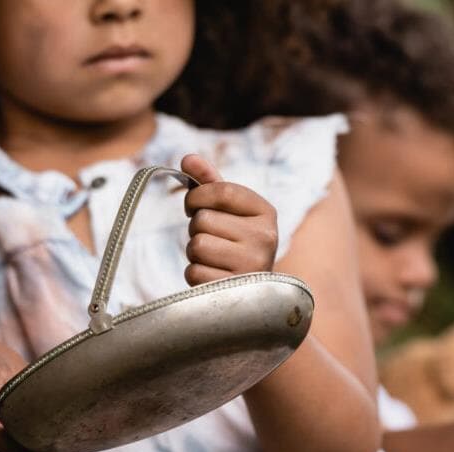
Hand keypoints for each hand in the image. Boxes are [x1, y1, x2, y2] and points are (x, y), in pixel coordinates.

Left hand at [181, 154, 278, 284]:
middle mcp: (265, 238)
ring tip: (214, 259)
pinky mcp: (234, 290)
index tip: (192, 206)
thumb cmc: (237, 244)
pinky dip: (196, 275)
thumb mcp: (230, 212)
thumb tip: (187, 158)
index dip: (197, 196)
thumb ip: (210, 184)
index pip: (222, 190)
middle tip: (212, 240)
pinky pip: (194, 272)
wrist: (253, 292)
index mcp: (266, 213)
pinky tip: (214, 277)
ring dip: (195, 253)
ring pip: (197, 246)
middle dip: (198, 230)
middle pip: (203, 220)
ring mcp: (252, 265)